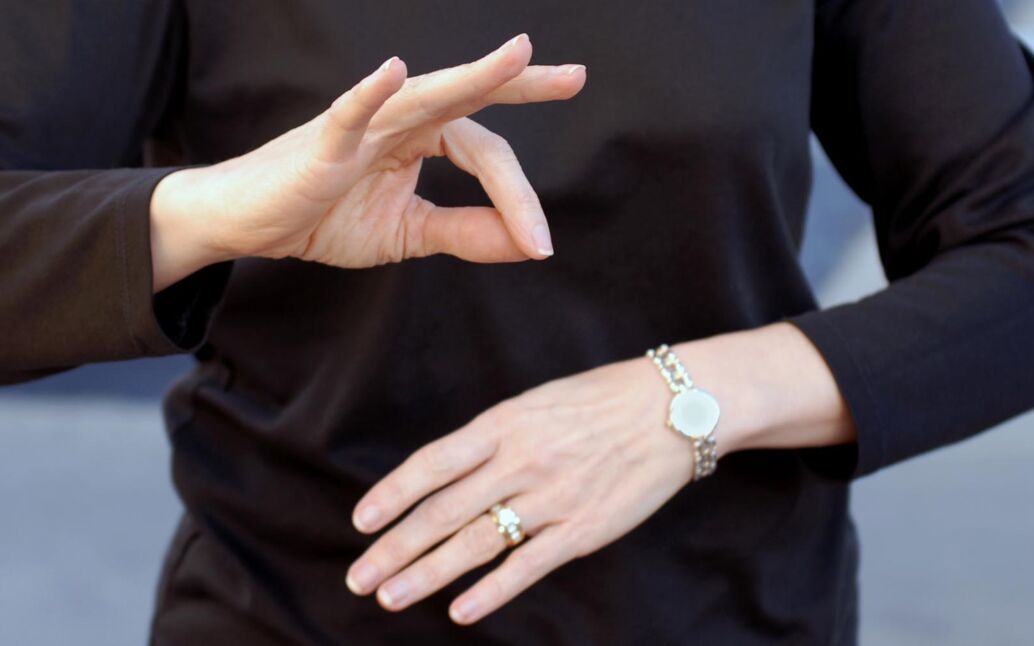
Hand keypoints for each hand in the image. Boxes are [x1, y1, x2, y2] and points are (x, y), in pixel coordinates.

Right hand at [150, 34, 585, 289]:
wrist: (251, 224)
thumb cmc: (323, 216)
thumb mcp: (408, 233)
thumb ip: (466, 232)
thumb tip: (530, 244)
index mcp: (421, 138)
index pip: (485, 153)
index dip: (517, 198)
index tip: (542, 244)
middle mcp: (399, 121)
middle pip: (467, 99)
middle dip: (520, 85)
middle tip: (574, 76)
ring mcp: (362, 126)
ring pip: (423, 96)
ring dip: (470, 77)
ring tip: (518, 56)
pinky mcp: (322, 143)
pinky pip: (349, 114)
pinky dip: (368, 94)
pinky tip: (392, 71)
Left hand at [343, 353, 697, 624]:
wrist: (674, 408)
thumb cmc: (599, 401)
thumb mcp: (535, 404)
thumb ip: (491, 440)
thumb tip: (443, 476)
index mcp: (504, 423)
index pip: (433, 463)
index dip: (393, 494)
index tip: (361, 521)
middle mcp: (521, 460)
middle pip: (444, 511)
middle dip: (396, 547)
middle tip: (360, 576)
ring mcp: (552, 497)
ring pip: (476, 542)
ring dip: (428, 574)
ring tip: (390, 598)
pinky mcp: (583, 529)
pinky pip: (528, 565)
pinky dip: (492, 591)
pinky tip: (460, 611)